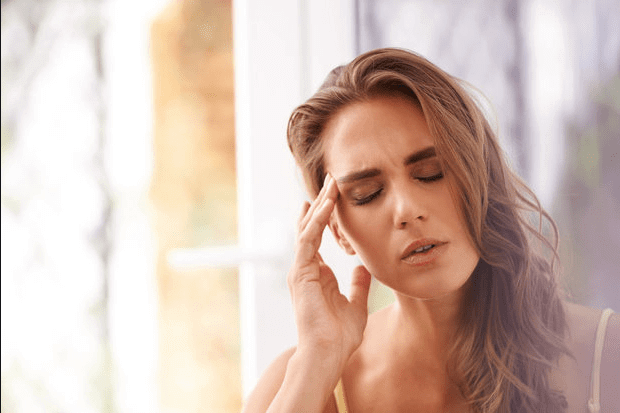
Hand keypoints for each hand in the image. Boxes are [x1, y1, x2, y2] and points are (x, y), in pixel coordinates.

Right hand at [287, 173, 371, 371]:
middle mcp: (305, 268)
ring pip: (309, 228)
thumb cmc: (339, 336)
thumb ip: (358, 284)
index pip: (318, 237)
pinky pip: (309, 239)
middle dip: (322, 203)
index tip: (335, 197)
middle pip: (311, 228)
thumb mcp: (356, 304)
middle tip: (332, 180)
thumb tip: (363, 268)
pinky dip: (318, 220)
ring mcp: (300, 269)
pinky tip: (328, 204)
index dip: (327, 216)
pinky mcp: (301, 272)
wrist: (327, 354)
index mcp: (316, 275)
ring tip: (332, 183)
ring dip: (321, 205)